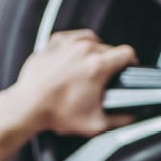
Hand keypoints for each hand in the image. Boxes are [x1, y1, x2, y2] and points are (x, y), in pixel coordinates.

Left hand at [7, 30, 137, 135]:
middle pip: (109, 48)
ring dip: (94, 52)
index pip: (127, 53)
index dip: (131, 61)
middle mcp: (83, 50)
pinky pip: (74, 37)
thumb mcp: (95, 123)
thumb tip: (132, 116)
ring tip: (89, 68)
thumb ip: (121, 120)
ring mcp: (68, 44)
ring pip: (92, 40)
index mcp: (97, 66)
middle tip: (102, 79)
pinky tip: (74, 59)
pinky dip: (77, 46)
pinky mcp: (55, 42)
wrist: (28, 107)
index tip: (128, 67)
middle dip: (109, 62)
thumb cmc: (55, 113)